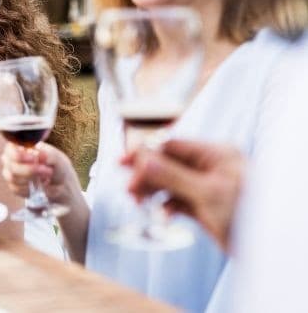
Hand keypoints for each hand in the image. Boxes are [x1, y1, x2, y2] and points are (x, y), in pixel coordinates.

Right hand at [1, 142, 74, 205]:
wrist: (61, 185)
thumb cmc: (58, 167)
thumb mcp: (58, 159)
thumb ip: (50, 156)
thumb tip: (40, 155)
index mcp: (21, 146)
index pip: (10, 147)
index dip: (18, 154)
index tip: (33, 159)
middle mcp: (13, 158)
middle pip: (9, 163)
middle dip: (28, 169)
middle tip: (45, 170)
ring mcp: (12, 172)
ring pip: (11, 177)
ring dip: (30, 179)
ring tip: (45, 177)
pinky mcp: (14, 186)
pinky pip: (16, 188)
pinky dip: (28, 188)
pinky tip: (38, 186)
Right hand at [122, 139, 243, 250]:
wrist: (270, 248)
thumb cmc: (250, 214)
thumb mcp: (208, 193)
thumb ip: (173, 175)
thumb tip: (143, 160)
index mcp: (215, 154)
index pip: (171, 146)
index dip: (146, 154)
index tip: (123, 162)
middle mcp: (209, 167)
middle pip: (167, 164)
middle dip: (146, 175)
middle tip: (129, 189)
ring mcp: (206, 186)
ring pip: (170, 182)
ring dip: (153, 191)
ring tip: (139, 202)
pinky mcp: (205, 206)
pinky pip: (177, 200)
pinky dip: (167, 206)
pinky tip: (163, 215)